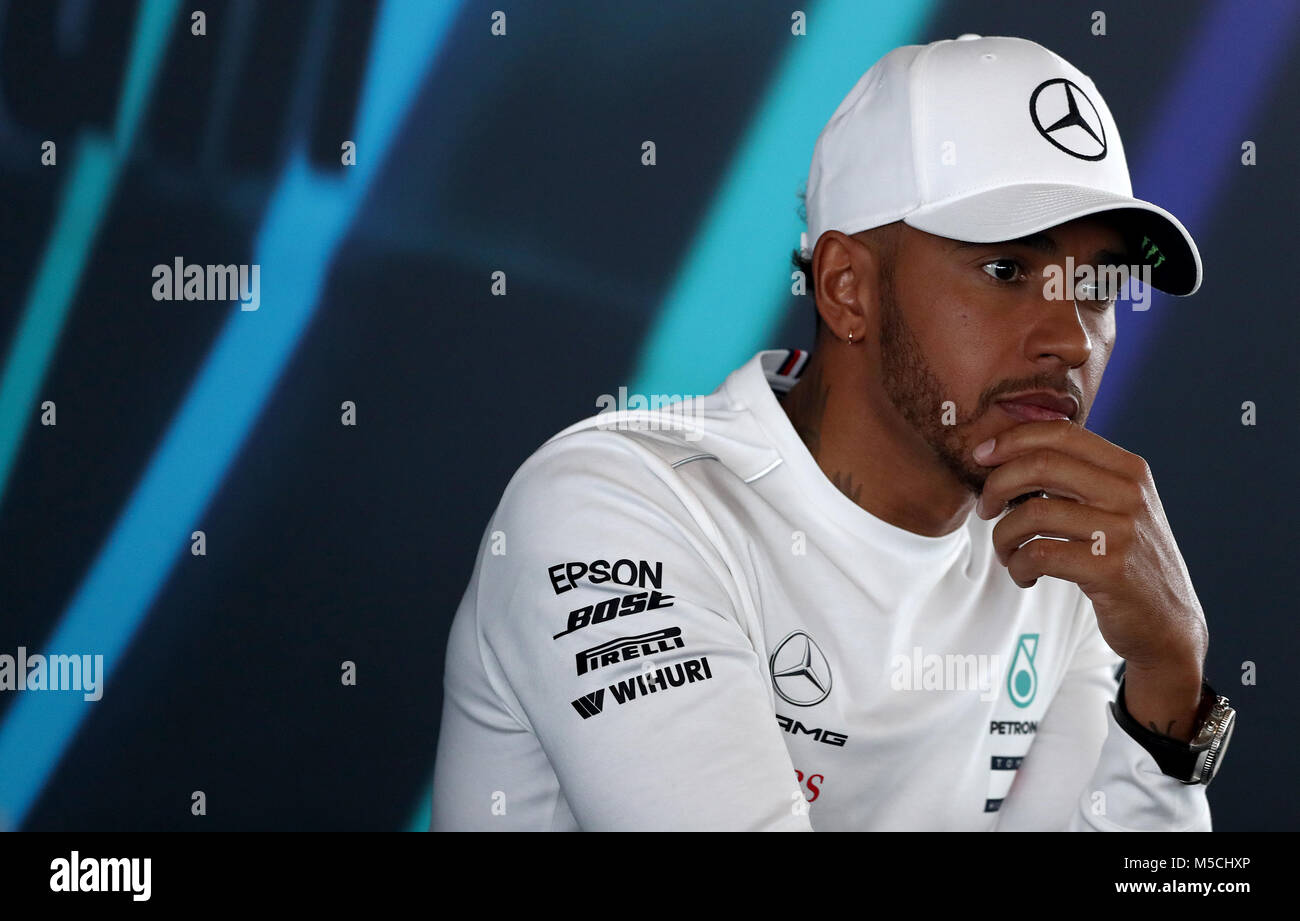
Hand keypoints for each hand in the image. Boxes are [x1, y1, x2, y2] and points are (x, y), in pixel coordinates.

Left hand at [972, 421, 1207, 679]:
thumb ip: (1076, 477)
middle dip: (997, 484)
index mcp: (1128, 469)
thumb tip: (1007, 451)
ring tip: (1007, 552)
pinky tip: (1024, 575)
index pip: (1060, 432)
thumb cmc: (1123, 558)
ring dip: (1003, 535)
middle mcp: (1129, 493)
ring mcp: (1122, 531)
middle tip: (985, 509)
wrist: (1167, 623)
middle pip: (1041, 465)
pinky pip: (1038, 554)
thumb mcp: (1115, 506)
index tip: (982, 456)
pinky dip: (1018, 565)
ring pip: (1033, 513)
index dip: (1012, 439)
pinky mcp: (1110, 569)